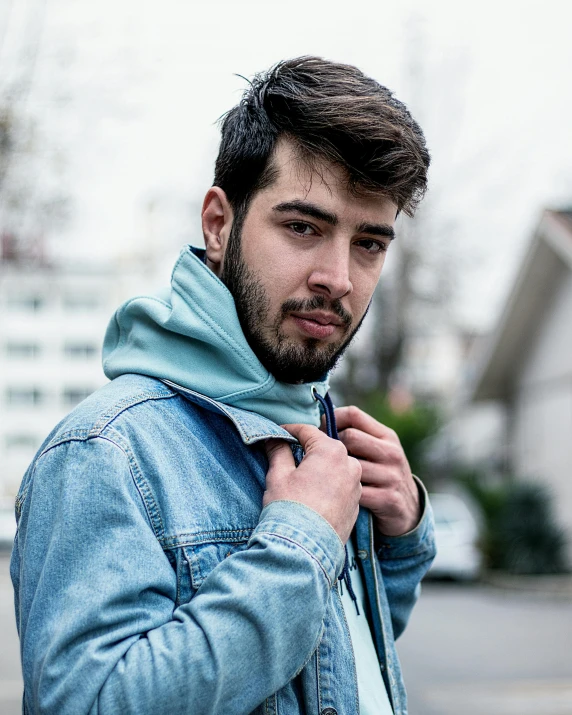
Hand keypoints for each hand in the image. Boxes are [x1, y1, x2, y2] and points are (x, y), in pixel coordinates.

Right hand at [263, 424, 361, 543]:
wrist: (305, 549)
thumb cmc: (289, 508)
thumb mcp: (278, 474)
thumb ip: (278, 451)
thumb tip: (275, 439)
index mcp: (331, 450)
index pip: (308, 431)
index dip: (290, 430)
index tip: (279, 434)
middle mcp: (350, 464)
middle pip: (325, 448)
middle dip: (307, 450)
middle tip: (288, 455)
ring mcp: (356, 485)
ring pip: (335, 467)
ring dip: (320, 468)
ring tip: (302, 479)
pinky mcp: (357, 504)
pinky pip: (341, 486)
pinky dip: (329, 485)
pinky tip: (314, 496)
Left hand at [332, 406, 420, 536]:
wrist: (409, 509)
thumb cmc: (381, 474)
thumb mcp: (378, 450)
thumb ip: (357, 435)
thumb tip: (319, 424)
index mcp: (387, 436)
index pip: (353, 414)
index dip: (331, 420)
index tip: (320, 431)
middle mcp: (391, 453)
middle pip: (349, 437)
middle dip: (331, 445)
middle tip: (320, 456)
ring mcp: (391, 476)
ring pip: (351, 465)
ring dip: (335, 471)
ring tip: (328, 477)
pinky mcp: (388, 499)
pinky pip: (355, 491)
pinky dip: (344, 493)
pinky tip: (340, 495)